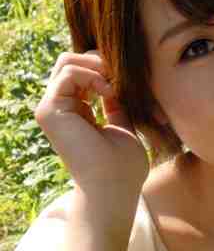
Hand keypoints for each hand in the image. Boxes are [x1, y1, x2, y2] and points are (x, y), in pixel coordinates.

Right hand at [35, 50, 149, 229]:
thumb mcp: (123, 127)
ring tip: (115, 87)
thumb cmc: (123, 168)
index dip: (105, 69)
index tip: (126, 83)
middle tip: (120, 78)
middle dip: (99, 61)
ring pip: (67, 62)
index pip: (82, 73)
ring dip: (97, 67)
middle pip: (71, 62)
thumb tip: (116, 85)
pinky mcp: (49, 111)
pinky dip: (91, 75)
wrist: (113, 188)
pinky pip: (68, 73)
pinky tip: (108, 92)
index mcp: (75, 114)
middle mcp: (60, 110)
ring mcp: (51, 110)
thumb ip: (116, 106)